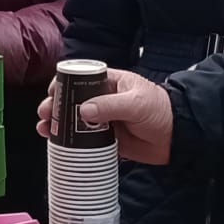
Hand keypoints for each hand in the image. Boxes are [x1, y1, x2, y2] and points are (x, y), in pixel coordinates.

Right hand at [36, 67, 173, 163]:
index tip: (52, 92)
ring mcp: (104, 120)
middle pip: (73, 101)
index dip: (63, 84)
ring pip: (75, 121)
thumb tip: (83, 111)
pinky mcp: (107, 140)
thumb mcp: (135, 103)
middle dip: (56, 106)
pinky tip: (59, 145)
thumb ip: (110, 106)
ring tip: (45, 130)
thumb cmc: (160, 110)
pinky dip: (71, 143)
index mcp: (110, 82)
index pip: (81, 78)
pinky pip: (85, 141)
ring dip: (59, 125)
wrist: (178, 138)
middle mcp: (104, 100)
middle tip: (45, 114)